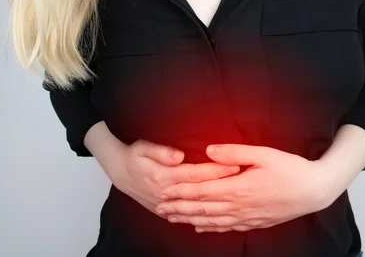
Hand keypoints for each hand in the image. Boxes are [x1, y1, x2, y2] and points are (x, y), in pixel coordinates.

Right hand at [110, 139, 240, 217]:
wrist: (119, 173)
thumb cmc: (133, 155)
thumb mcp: (143, 147)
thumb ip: (161, 151)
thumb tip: (179, 156)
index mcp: (164, 176)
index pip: (196, 174)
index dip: (217, 170)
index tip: (235, 165)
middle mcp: (167, 193)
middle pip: (200, 190)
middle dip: (223, 186)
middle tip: (244, 181)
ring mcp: (166, 204)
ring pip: (195, 207)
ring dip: (216, 203)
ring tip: (238, 199)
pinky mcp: (165, 209)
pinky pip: (187, 216)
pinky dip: (202, 217)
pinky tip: (218, 216)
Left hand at [153, 144, 329, 232]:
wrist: (314, 191)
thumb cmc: (291, 169)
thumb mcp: (264, 154)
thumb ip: (234, 153)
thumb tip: (208, 150)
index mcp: (238, 188)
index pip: (202, 191)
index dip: (181, 192)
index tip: (164, 191)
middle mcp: (239, 206)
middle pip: (202, 209)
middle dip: (179, 207)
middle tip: (159, 207)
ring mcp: (247, 217)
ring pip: (211, 221)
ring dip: (189, 219)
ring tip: (172, 218)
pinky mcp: (255, 222)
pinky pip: (227, 228)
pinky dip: (210, 228)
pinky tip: (200, 227)